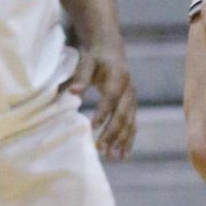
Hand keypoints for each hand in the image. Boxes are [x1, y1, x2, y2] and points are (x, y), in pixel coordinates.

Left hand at [69, 45, 136, 159]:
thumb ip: (81, 77)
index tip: (92, 127)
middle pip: (123, 113)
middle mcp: (130, 89)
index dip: (103, 112)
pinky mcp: (132, 106)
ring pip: (130, 122)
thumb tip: (73, 92)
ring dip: (122, 140)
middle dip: (113, 132)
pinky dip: (128, 140)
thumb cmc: (95, 56)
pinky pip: (132, 125)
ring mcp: (133, 99)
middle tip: (100, 148)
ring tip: (112, 157)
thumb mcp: (87, 62)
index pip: (111, 97)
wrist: (111, 48)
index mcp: (119, 76)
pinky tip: (123, 155)